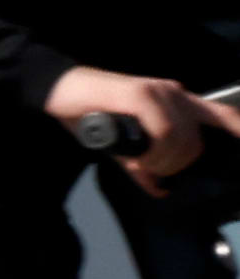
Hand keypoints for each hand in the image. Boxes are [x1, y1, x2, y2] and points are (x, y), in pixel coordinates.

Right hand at [55, 66, 216, 184]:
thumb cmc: (90, 114)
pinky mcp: (140, 94)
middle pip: (197, 139)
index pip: (222, 116)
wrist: (57, 90)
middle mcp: (174, 93)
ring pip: (181, 137)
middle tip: (149, 170)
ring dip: (161, 160)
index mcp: (177, 102)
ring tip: (139, 163)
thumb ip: (143, 164)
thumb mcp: (123, 145)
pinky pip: (162, 130)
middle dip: (176, 164)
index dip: (237, 131)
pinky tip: (136, 156)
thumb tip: (159, 188)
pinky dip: (151, 150)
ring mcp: (158, 91)